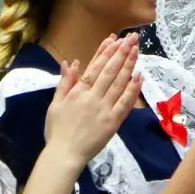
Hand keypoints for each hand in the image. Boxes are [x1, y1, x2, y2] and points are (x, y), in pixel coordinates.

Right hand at [44, 33, 141, 166]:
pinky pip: (125, 103)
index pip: (95, 67)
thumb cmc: (57, 130)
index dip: (106, 52)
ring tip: (137, 51)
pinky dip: (132, 89)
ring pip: (119, 83)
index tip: (115, 39)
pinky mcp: (113, 122)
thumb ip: (64, 83)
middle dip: (121, 53)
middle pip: (110, 71)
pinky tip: (139, 77)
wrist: (64, 155)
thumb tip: (71, 63)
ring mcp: (104, 109)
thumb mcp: (55, 104)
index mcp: (78, 92)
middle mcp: (93, 97)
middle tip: (132, 38)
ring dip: (129, 66)